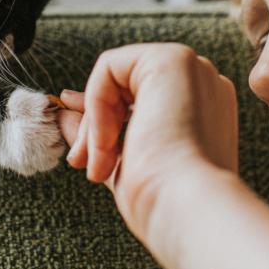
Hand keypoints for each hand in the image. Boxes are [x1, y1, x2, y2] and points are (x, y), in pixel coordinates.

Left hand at [58, 43, 238, 243]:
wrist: (186, 209)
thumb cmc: (164, 200)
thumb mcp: (123, 162)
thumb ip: (98, 134)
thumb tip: (65, 115)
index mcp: (203, 110)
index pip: (139, 98)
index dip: (103, 120)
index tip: (82, 153)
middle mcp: (202, 84)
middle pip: (125, 87)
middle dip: (95, 127)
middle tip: (83, 163)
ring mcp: (191, 69)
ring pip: (115, 78)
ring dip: (96, 124)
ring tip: (97, 164)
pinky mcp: (172, 60)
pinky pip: (109, 68)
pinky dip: (96, 106)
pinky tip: (106, 143)